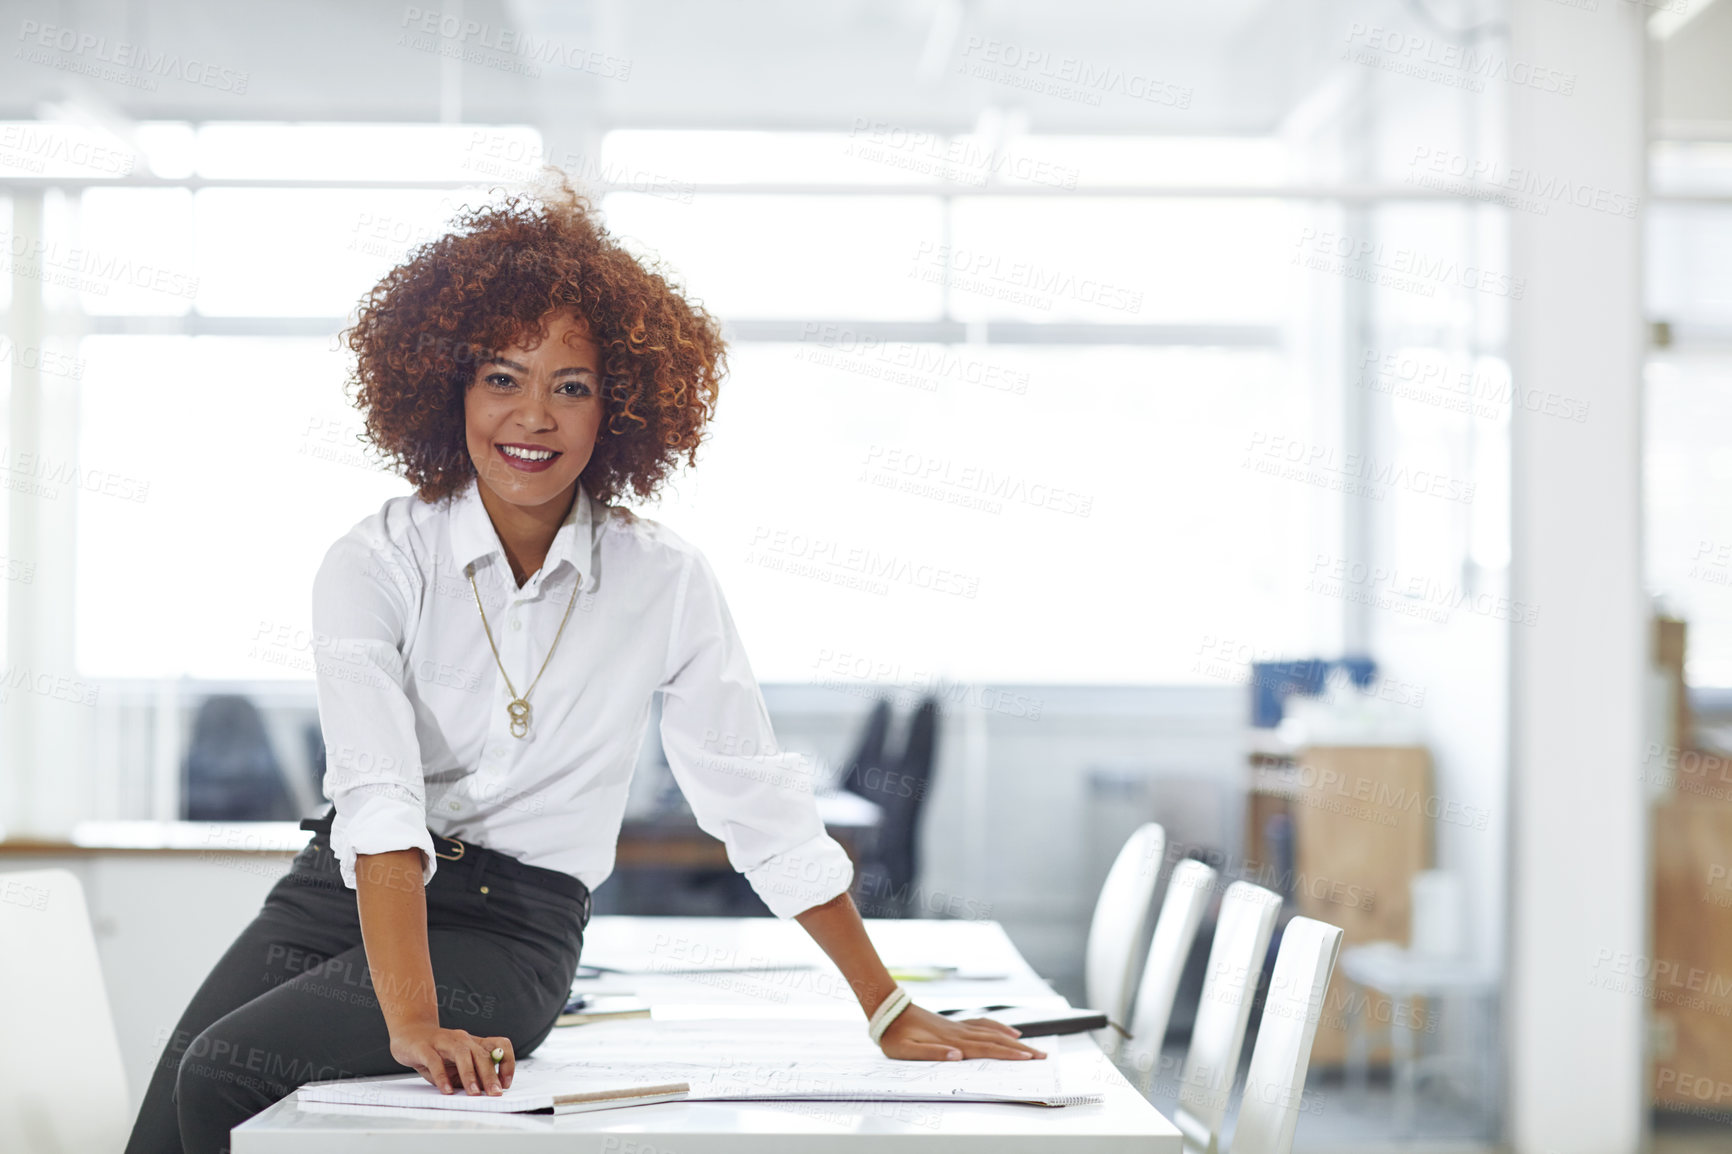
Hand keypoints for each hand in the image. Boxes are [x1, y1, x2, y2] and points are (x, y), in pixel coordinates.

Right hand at [389, 1022, 515, 1094]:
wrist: (409, 1034)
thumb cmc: (435, 1053)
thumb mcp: (456, 1065)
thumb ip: (469, 1075)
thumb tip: (484, 1091)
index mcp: (473, 1043)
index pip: (500, 1045)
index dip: (507, 1063)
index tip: (506, 1083)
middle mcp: (462, 1039)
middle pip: (482, 1054)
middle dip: (490, 1075)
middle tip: (495, 1093)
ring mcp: (443, 1041)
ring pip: (462, 1054)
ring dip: (470, 1075)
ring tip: (474, 1093)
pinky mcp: (425, 1047)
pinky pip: (435, 1061)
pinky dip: (442, 1076)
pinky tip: (446, 1090)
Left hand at [876, 1003, 1046, 1061]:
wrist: (888, 1012)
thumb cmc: (895, 1036)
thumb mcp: (906, 1051)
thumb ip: (931, 1053)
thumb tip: (957, 1056)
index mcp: (952, 1041)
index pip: (986, 1049)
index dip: (1008, 1054)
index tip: (1027, 1058)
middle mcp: (960, 1033)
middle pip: (996, 1040)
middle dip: (1020, 1049)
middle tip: (1042, 1055)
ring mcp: (958, 1027)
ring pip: (992, 1032)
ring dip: (1013, 1039)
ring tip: (1030, 1046)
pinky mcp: (955, 1024)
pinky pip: (983, 1024)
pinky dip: (998, 1028)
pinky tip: (1007, 1031)